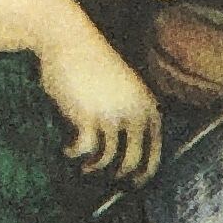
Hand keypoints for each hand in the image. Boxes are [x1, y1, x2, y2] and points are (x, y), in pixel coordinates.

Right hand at [37, 13, 163, 183]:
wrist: (68, 37)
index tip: (134, 184)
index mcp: (147, 104)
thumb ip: (127, 113)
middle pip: (133, 160)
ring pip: (107, 159)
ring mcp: (112, 114)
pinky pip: (85, 149)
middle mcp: (135, 111)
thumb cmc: (90, 62)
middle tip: (107, 183)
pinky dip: (75, 153)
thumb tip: (121, 151)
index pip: (155, 149)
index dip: (146, 171)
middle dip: (120, 177)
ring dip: (93, 168)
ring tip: (84, 167)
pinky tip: (67, 149)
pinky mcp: (88, 116)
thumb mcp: (120, 87)